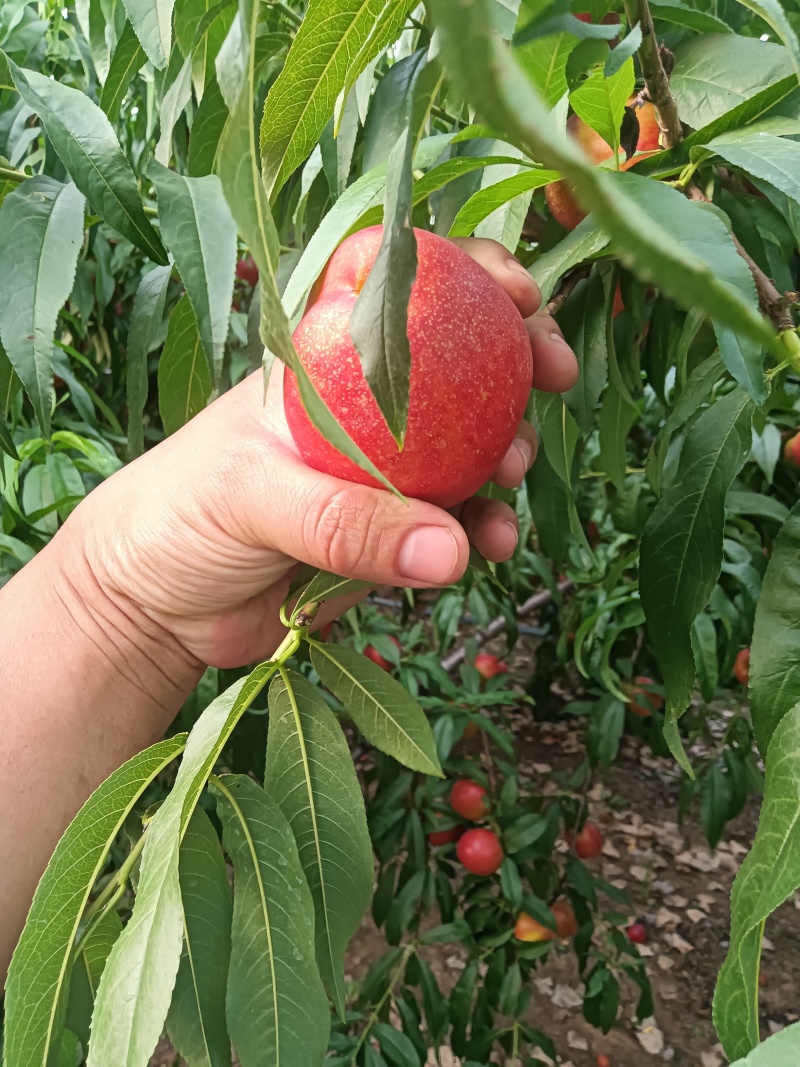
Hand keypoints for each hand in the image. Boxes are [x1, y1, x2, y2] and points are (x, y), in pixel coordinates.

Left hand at [65, 238, 577, 668]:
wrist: (155, 606)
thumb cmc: (178, 517)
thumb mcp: (251, 499)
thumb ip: (346, 523)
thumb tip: (449, 546)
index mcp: (321, 363)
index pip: (399, 288)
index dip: (469, 273)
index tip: (522, 295)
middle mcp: (362, 406)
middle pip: (458, 357)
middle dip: (516, 355)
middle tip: (550, 376)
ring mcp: (382, 469)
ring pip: (472, 441)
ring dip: (508, 448)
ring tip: (511, 475)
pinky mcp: (391, 532)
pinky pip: (457, 522)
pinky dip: (485, 530)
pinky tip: (493, 545)